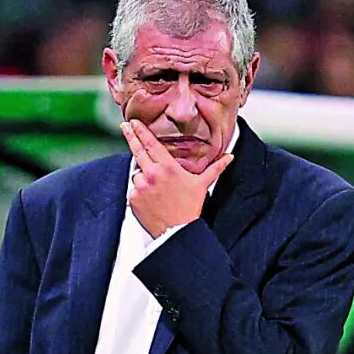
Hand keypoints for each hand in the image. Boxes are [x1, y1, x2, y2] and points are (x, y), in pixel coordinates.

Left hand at [120, 120, 233, 236]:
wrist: (177, 232)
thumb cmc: (189, 208)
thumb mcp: (202, 185)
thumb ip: (215, 168)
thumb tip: (229, 157)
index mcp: (168, 168)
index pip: (151, 143)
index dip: (141, 130)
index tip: (133, 122)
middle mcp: (152, 174)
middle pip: (137, 150)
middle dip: (130, 136)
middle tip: (124, 126)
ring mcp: (141, 186)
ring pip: (136, 173)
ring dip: (142, 176)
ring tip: (156, 189)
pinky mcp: (133, 198)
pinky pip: (134, 189)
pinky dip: (139, 191)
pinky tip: (150, 199)